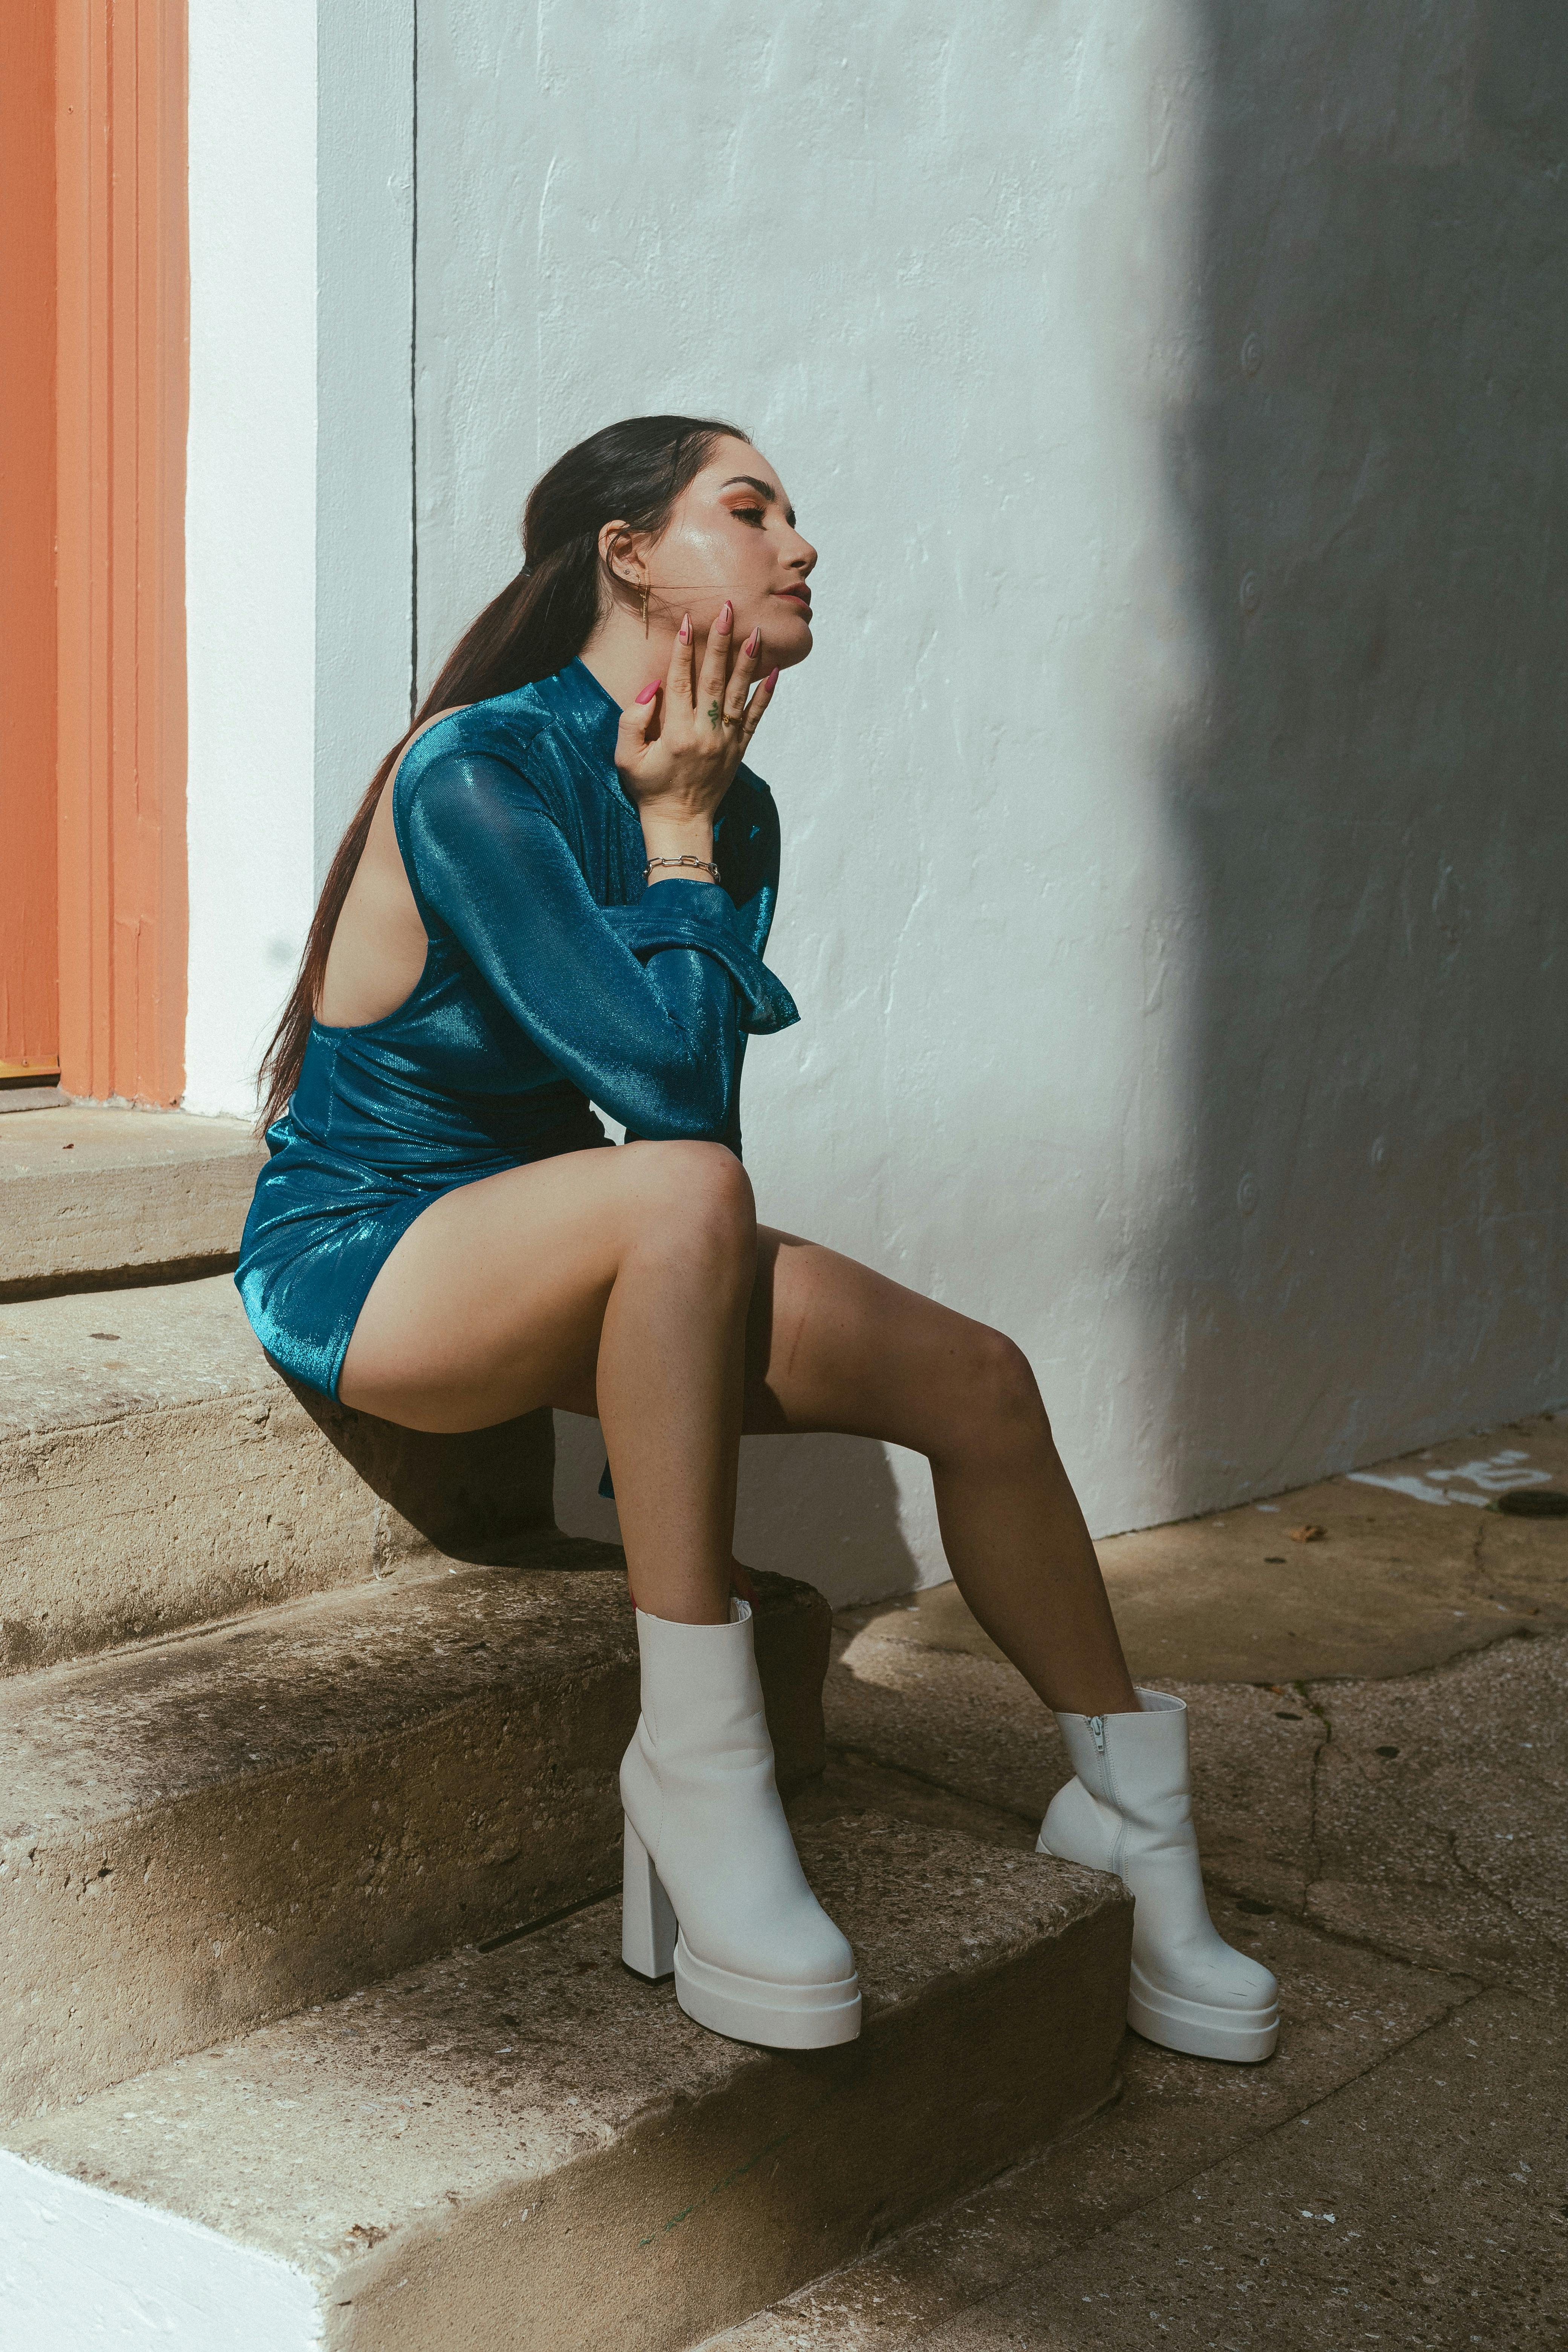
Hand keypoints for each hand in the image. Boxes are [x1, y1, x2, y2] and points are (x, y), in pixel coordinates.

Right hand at [614, 602, 778, 840]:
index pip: (680, 681)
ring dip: (747, 661)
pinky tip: (775, 672)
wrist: (680, 822)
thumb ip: (632, 721)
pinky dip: (765, 695)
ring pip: (737, 693)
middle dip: (720, 642)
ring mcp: (725, 741)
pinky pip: (755, 718)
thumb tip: (652, 687)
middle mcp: (704, 733)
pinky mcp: (739, 749)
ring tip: (755, 632)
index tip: (688, 621)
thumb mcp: (626, 758)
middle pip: (713, 679)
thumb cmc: (649, 787)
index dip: (683, 650)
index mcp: (674, 733)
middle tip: (728, 610)